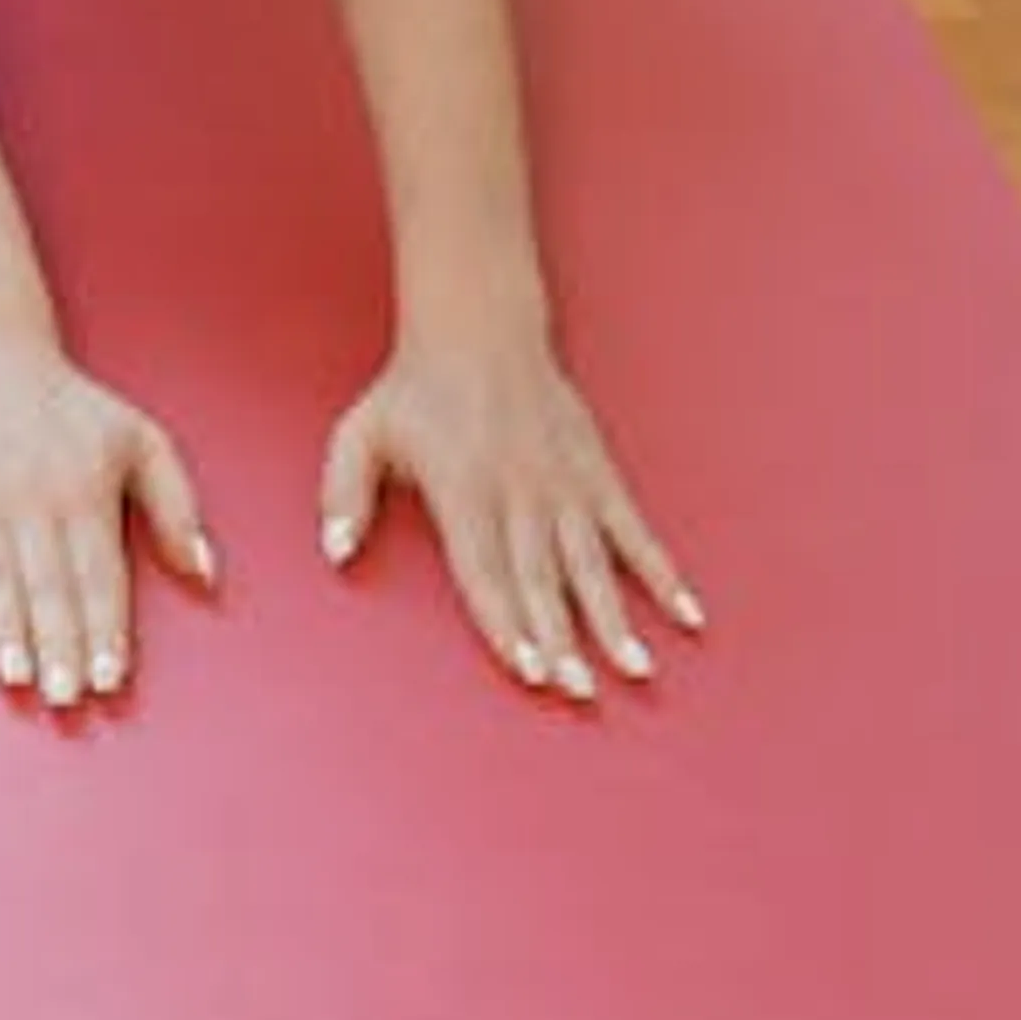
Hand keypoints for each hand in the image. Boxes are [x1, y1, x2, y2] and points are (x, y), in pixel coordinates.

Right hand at [0, 332, 217, 709]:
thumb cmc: (68, 405)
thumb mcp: (142, 441)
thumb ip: (177, 507)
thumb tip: (207, 573)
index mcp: (86, 492)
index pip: (100, 576)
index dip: (106, 630)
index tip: (111, 680)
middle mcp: (32, 498)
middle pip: (49, 584)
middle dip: (60, 645)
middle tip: (66, 697)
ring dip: (5, 628)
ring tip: (16, 677)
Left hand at [322, 331, 701, 701]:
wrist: (479, 327)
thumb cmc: (414, 390)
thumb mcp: (360, 433)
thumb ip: (343, 494)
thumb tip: (335, 553)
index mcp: (462, 489)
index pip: (485, 570)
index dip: (506, 623)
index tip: (527, 669)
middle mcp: (519, 492)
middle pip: (542, 578)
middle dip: (561, 639)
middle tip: (579, 692)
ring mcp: (564, 484)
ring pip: (592, 563)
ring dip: (615, 619)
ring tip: (636, 671)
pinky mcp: (598, 473)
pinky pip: (635, 530)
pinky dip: (663, 572)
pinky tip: (686, 613)